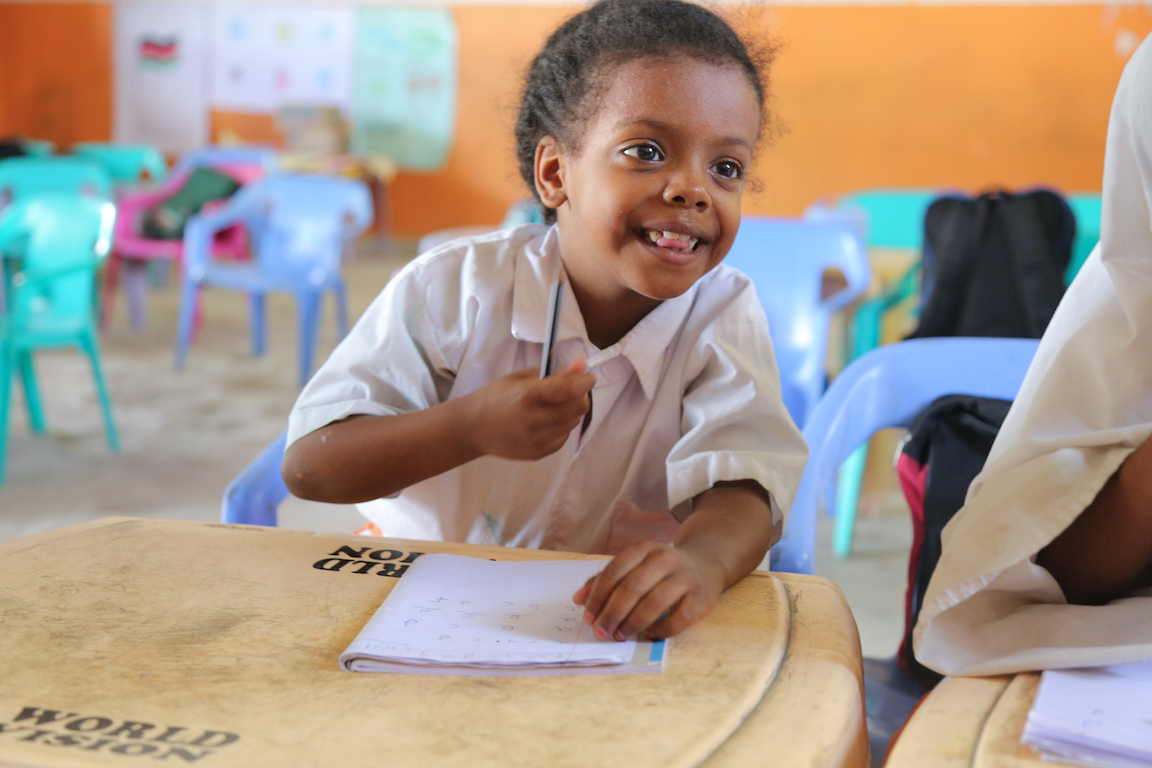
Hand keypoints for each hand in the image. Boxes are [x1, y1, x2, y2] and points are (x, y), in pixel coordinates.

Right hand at [464, 358, 594, 459]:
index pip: (566, 390)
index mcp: (527, 396)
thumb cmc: (497, 397)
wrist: (474, 428)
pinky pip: (563, 437)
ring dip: (569, 412)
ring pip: (573, 422)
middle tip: (568, 391)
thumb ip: (552, 373)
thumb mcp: (520, 378)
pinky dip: (560, 427)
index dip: (583, 383)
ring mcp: (537, 439)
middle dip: (579, 396)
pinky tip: (543, 422)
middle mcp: (534, 420)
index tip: (589, 378)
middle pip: (578, 407)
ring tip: (549, 407)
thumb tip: (581, 366)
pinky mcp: (539, 453)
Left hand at [573, 537, 724, 641]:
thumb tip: (579, 600)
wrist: (706, 563)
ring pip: (653, 603)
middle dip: (612, 613)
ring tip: (620, 636)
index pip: (614, 571)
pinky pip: (679, 619)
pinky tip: (650, 635)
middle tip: (601, 632)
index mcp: (643, 549)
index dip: (598, 596)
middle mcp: (664, 559)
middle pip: (631, 588)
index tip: (587, 617)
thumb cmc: (661, 569)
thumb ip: (607, 580)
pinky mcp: (701, 597)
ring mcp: (684, 577)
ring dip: (633, 623)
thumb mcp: (635, 565)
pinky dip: (661, 630)